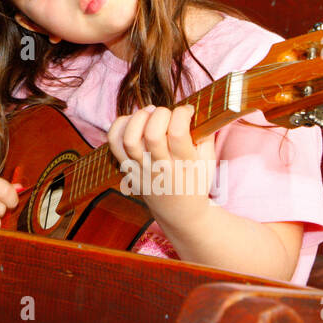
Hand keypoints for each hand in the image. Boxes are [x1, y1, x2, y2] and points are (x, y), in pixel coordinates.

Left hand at [106, 105, 213, 230]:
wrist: (179, 213)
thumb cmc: (195, 181)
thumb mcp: (208, 161)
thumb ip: (205, 136)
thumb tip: (194, 109)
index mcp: (184, 165)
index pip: (177, 133)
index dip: (181, 113)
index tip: (186, 111)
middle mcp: (160, 169)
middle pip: (152, 134)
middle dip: (160, 113)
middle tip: (166, 113)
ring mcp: (140, 170)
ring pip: (129, 138)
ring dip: (138, 117)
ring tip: (149, 112)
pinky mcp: (127, 170)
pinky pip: (114, 144)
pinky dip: (119, 126)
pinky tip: (132, 121)